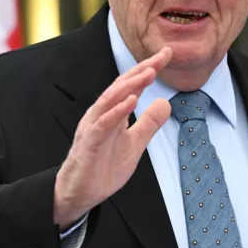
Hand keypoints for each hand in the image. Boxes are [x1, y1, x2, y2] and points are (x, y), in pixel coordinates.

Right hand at [53, 48, 173, 227]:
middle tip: (161, 56)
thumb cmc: (104, 167)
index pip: (132, 85)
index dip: (149, 69)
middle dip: (142, 69)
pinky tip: (131, 101)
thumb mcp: (135, 144)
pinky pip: (103, 124)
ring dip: (130, 85)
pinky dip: (116, 111)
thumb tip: (165, 102)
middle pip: (122, 86)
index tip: (167, 54)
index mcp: (113, 113)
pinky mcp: (89, 144)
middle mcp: (102, 115)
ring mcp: (94, 128)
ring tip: (149, 72)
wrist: (81, 193)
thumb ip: (149, 123)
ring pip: (110, 100)